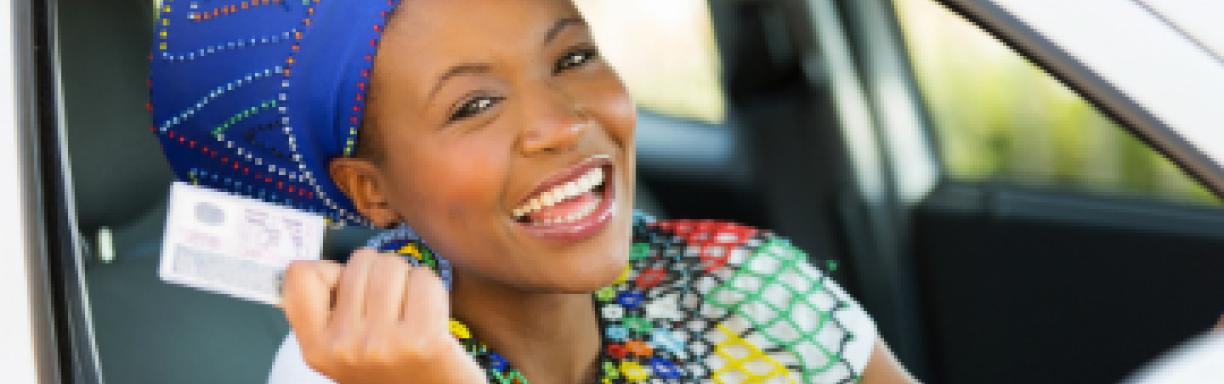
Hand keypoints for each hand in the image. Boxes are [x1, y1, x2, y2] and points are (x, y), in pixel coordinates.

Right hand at [281, 249, 485, 383]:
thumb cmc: (394, 370)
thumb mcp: (344, 350)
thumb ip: (330, 311)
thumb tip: (329, 265)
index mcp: (317, 348)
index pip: (300, 275)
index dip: (330, 272)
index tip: (348, 291)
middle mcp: (344, 346)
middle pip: (359, 261)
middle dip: (380, 274)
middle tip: (391, 309)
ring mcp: (382, 343)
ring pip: (393, 266)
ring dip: (408, 281)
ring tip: (412, 313)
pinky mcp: (423, 339)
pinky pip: (424, 279)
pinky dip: (433, 291)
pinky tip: (433, 318)